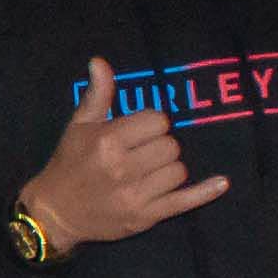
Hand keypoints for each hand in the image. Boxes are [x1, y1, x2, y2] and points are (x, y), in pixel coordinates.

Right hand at [23, 58, 231, 249]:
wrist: (55, 213)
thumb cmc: (69, 164)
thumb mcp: (78, 126)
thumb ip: (97, 94)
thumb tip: (100, 61)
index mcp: (107, 141)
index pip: (157, 121)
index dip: (150, 125)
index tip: (136, 134)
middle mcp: (122, 167)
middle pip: (171, 145)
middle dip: (159, 147)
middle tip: (139, 155)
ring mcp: (135, 195)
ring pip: (178, 170)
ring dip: (168, 169)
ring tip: (147, 173)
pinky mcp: (145, 217)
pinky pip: (184, 201)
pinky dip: (205, 192)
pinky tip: (221, 183)